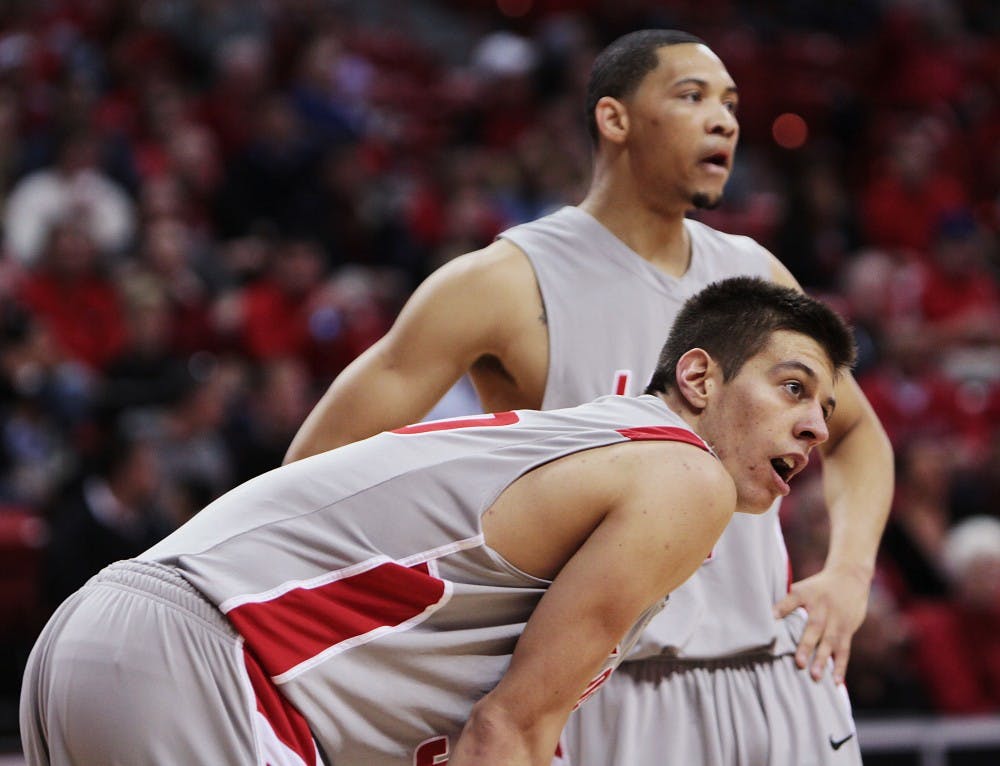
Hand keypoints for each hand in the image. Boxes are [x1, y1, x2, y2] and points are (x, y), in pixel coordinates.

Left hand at [773, 565, 870, 683]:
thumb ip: (786, 603)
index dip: (781, 609)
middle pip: (814, 628)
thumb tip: (767, 618)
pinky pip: (844, 650)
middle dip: (806, 646)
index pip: (792, 601)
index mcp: (807, 595)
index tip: (771, 620)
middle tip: (799, 663)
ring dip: (823, 660)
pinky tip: (837, 682)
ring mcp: (837, 620)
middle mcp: (823, 609)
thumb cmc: (819, 587)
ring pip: (830, 642)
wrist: (849, 578)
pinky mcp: (847, 630)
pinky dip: (841, 667)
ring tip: (816, 676)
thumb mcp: (801, 588)